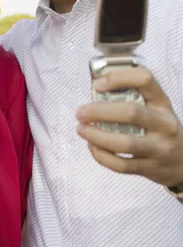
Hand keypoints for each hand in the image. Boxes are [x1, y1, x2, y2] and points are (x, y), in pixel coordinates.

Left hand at [76, 67, 182, 186]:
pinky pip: (122, 165)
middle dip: (99, 111)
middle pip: (130, 112)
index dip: (119, 78)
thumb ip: (133, 98)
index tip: (98, 84)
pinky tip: (92, 147)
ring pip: (125, 143)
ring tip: (81, 130)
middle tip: (80, 112)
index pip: (145, 80)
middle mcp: (164, 124)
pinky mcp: (151, 168)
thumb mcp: (156, 108)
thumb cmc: (162, 129)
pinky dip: (101, 156)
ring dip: (97, 136)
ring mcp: (159, 148)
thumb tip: (96, 91)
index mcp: (162, 103)